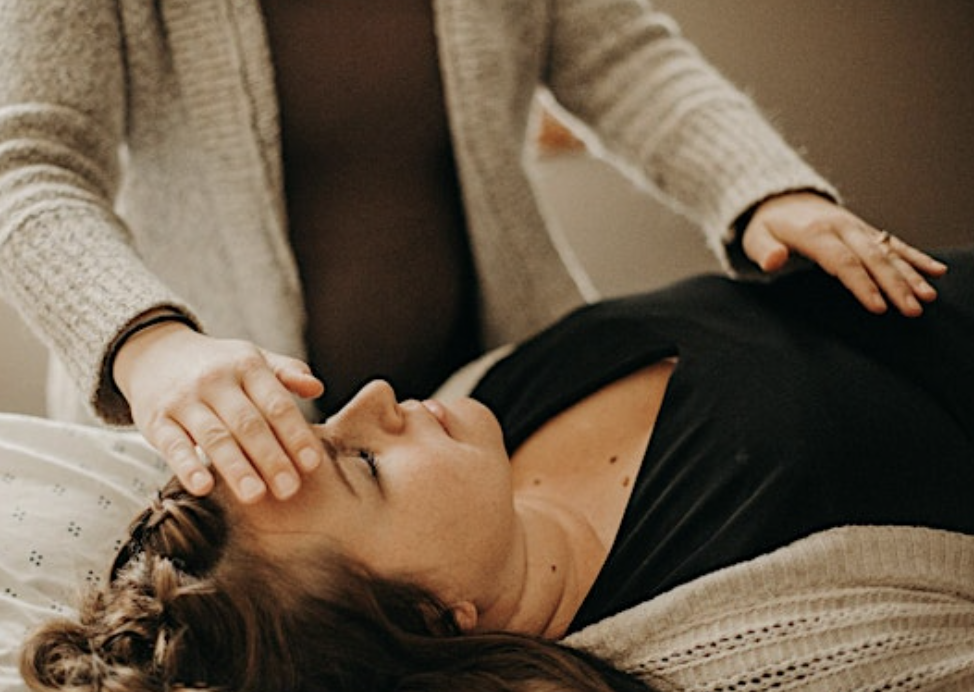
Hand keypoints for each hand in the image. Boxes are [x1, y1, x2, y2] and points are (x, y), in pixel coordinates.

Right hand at [112, 321, 325, 502]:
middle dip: (271, 458)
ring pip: (214, 437)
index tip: (313, 464)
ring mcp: (184, 400)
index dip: (296, 434)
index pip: (277, 403)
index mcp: (247, 365)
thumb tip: (317, 388)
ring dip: (236, 468)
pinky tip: (203, 488)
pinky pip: (173, 446)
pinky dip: (187, 467)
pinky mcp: (156, 421)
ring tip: (256, 495)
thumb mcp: (253, 360)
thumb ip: (287, 373)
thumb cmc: (218, 366)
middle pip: (248, 423)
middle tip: (290, 489)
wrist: (155, 353)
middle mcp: (215, 381)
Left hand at [741, 192, 947, 315]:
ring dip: (910, 274)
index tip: (877, 306)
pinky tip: (936, 271)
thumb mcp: (755, 237)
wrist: (781, 197)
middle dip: (894, 284)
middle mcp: (842, 228)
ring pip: (888, 251)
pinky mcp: (866, 231)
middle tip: (912, 309)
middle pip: (872, 258)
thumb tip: (773, 260)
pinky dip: (916, 257)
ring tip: (928, 296)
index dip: (861, 284)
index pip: (842, 261)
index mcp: (815, 232)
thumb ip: (763, 251)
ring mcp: (857, 228)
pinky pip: (895, 243)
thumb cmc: (767, 225)